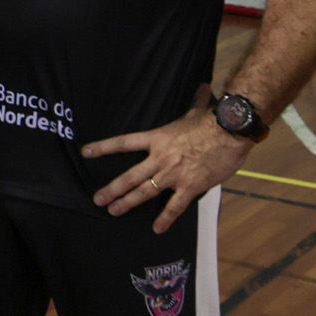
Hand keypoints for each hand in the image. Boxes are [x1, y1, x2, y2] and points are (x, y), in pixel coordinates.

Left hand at [81, 111, 249, 230]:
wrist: (229, 133)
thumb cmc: (211, 121)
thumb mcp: (196, 111)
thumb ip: (195, 101)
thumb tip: (203, 86)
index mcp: (157, 138)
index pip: (124, 143)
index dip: (103, 147)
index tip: (86, 152)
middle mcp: (160, 158)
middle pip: (130, 176)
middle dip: (112, 189)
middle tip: (97, 199)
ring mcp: (173, 174)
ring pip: (144, 192)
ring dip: (127, 203)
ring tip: (113, 211)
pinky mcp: (189, 186)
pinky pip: (174, 206)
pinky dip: (165, 219)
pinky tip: (157, 229)